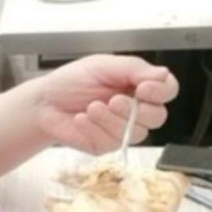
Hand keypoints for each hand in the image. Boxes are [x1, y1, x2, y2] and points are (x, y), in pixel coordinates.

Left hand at [35, 54, 178, 153]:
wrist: (44, 102)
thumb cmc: (71, 81)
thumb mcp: (101, 66)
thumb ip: (133, 69)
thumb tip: (163, 73)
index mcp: (137, 84)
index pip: (167, 90)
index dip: (161, 91)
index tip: (144, 88)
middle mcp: (135, 108)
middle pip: (158, 116)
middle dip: (135, 110)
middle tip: (113, 101)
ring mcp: (123, 129)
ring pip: (138, 133)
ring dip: (112, 120)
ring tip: (91, 107)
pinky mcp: (108, 145)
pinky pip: (114, 142)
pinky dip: (96, 129)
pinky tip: (81, 119)